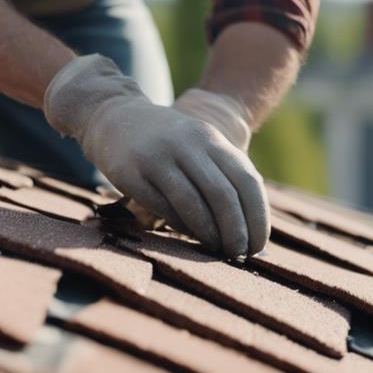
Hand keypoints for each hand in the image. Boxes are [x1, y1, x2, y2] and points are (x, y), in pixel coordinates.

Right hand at [44, 55, 269, 257]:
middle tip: (238, 254)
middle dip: (235, 231)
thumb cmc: (166, 142)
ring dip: (209, 234)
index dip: (258, 218)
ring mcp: (157, 158)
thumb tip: (249, 225)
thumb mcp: (199, 144)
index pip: (246, 182)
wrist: (115, 118)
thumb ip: (223, 174)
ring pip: (192, 204)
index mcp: (209, 138)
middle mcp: (186, 146)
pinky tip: (188, 235)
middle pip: (222, 195)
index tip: (258, 245)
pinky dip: (180, 226)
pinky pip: (162, 207)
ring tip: (216, 250)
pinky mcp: (131, 174)